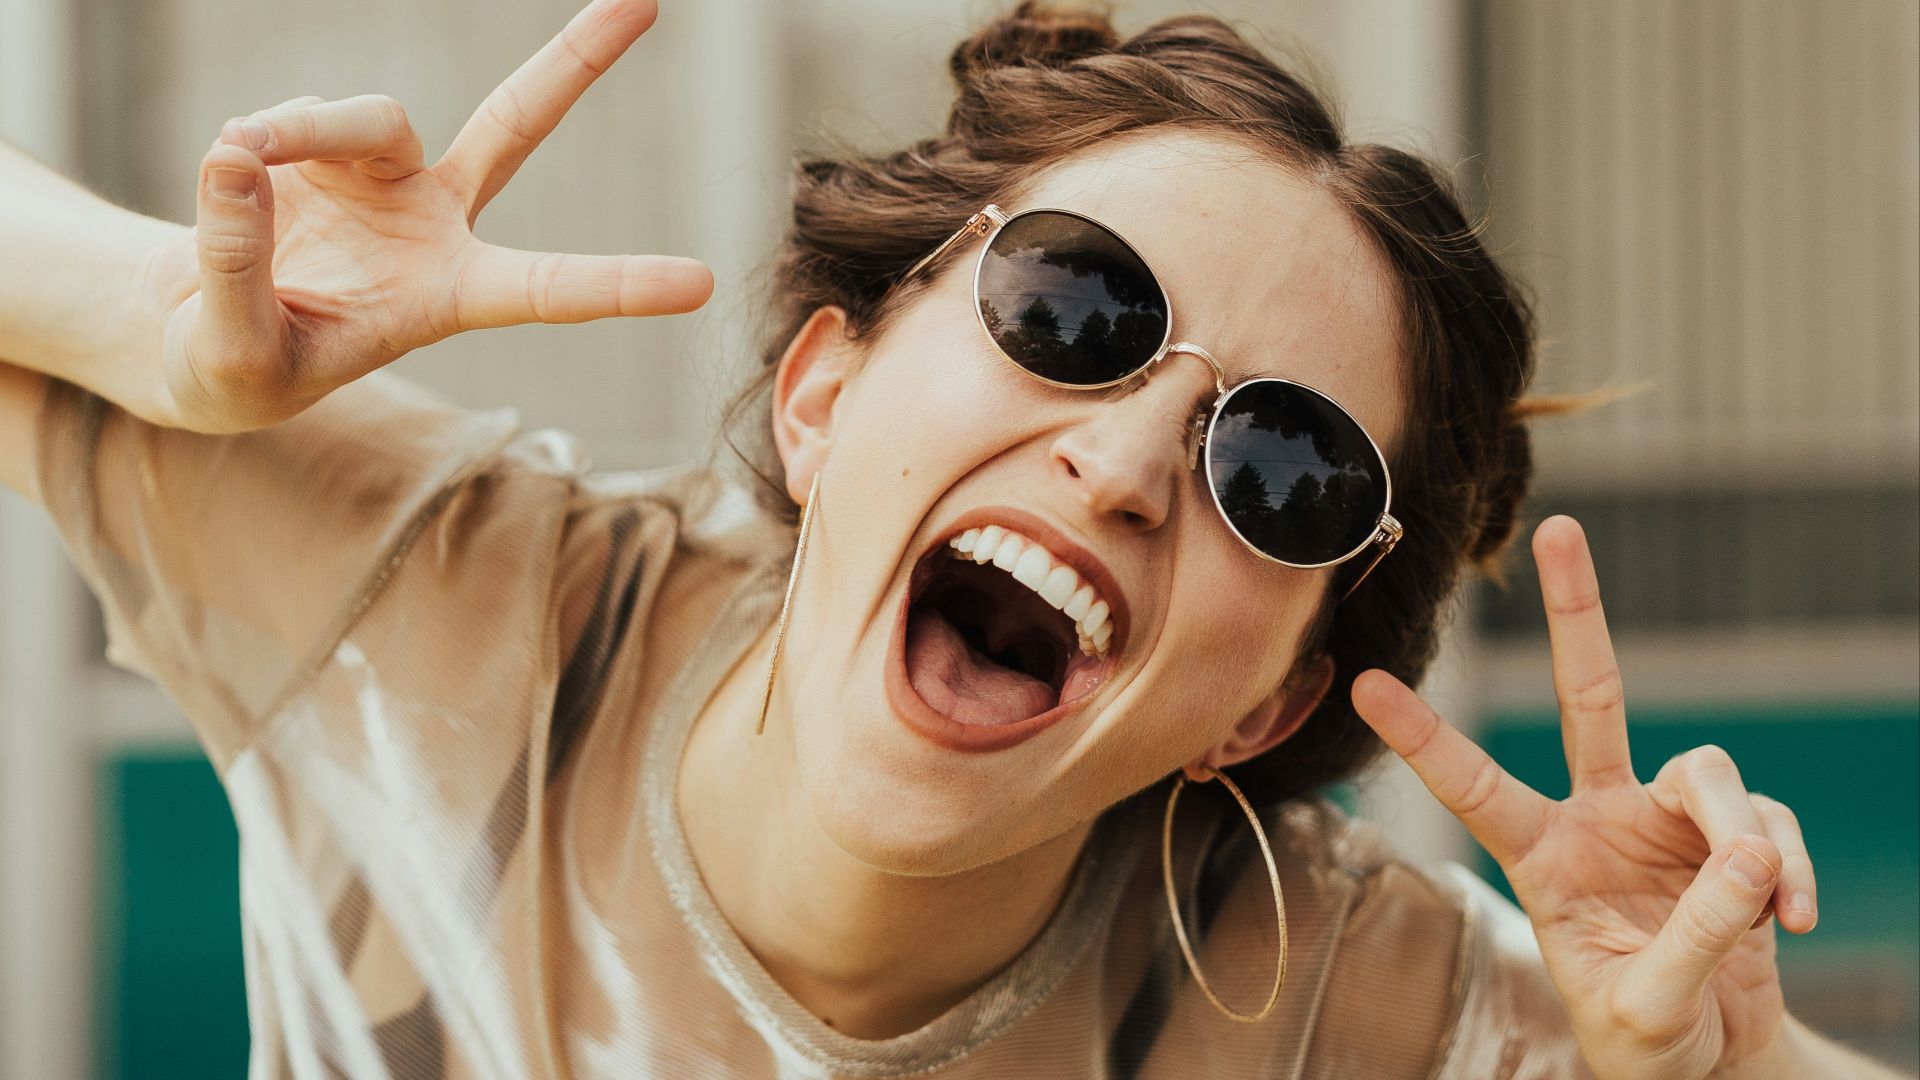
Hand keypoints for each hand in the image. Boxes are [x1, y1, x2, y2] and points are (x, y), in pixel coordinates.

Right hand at [143, 0, 710, 431]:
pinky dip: (257, 139)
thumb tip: (235, 157)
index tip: (700, 284)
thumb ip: (237, 267)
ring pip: (367, 117)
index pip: (548, 289)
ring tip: (239, 163)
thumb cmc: (240, 369)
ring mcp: (387, 174)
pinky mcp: (329, 143)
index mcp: (450, 296)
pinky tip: (233, 174)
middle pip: (517, 124)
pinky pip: (297, 115)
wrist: (201, 333)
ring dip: (301, 133)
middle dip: (578, 59)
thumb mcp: (235, 354)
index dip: (620, 286)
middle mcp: (437, 223)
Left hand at [1352, 515, 1816, 1079]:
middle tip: (1562, 528)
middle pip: (1589, 694)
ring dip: (1743, 837)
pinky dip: (1787, 871)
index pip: (1474, 787)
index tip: (1366, 685)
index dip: (1424, 738)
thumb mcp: (1645, 1005)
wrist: (1714, 1059)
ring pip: (1708, 772)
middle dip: (1576, 612)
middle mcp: (1598, 816)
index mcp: (1542, 856)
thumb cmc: (1647, 1036)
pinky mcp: (1734, 834)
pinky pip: (1769, 825)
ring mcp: (1666, 817)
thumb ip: (1693, 937)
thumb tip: (1749, 857)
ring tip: (1764, 909)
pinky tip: (1790, 921)